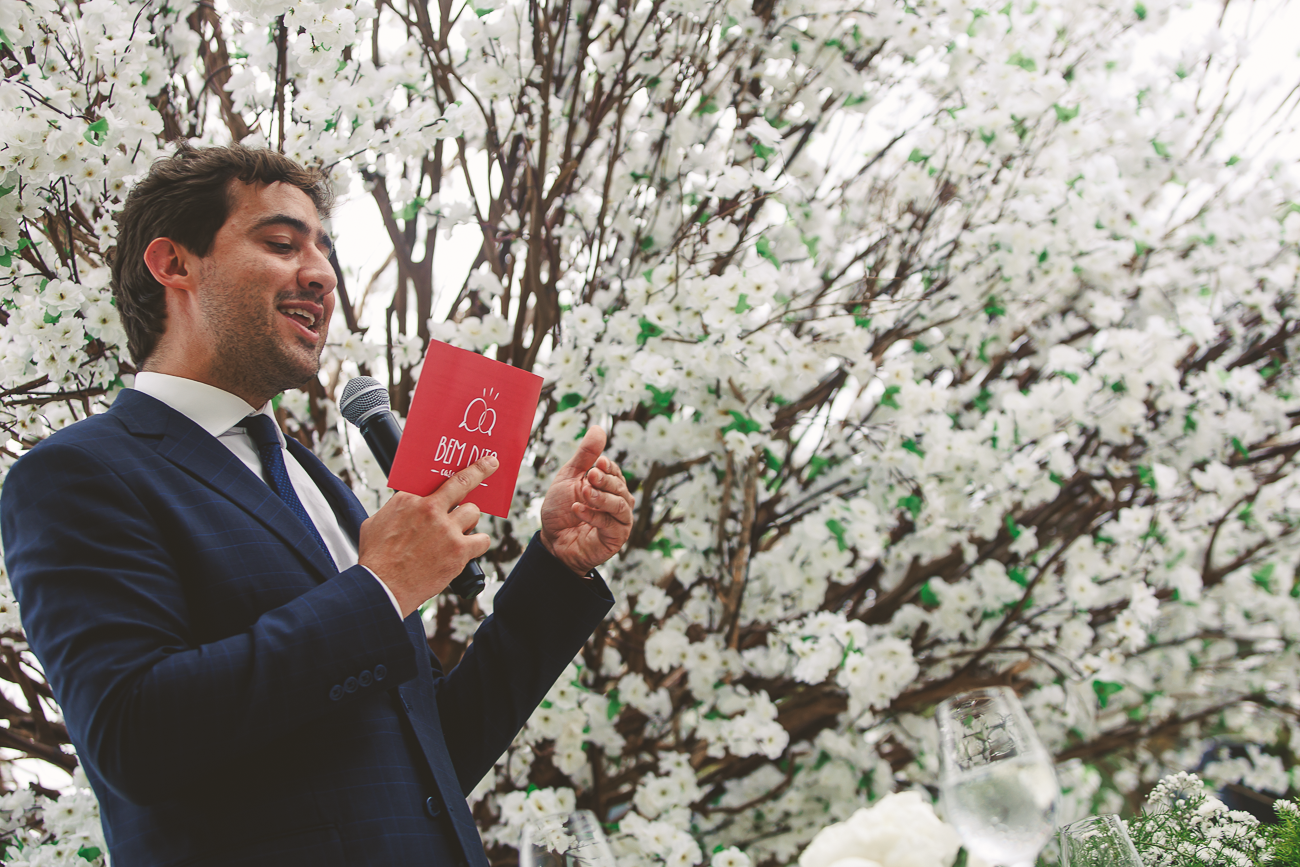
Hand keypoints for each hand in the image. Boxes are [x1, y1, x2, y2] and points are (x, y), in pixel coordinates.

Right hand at [358, 455, 497, 617]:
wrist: (382, 588)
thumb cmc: (376, 558)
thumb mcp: (375, 522)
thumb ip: (396, 509)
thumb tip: (406, 504)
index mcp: (409, 499)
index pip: (433, 478)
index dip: (448, 473)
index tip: (465, 463)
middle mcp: (430, 509)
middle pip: (463, 483)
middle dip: (480, 470)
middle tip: (491, 464)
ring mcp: (446, 529)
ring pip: (473, 512)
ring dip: (468, 521)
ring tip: (458, 531)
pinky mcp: (458, 551)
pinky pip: (482, 539)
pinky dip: (478, 543)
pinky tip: (470, 548)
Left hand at [539, 426, 633, 575]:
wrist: (551, 541)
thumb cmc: (560, 509)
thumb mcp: (569, 478)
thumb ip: (585, 456)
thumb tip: (598, 428)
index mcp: (609, 486)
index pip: (615, 472)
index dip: (608, 467)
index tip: (598, 463)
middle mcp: (619, 502)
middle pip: (619, 486)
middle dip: (604, 480)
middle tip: (590, 476)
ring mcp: (619, 521)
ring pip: (620, 504)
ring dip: (601, 497)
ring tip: (584, 493)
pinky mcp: (616, 538)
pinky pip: (611, 524)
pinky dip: (594, 515)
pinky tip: (578, 509)